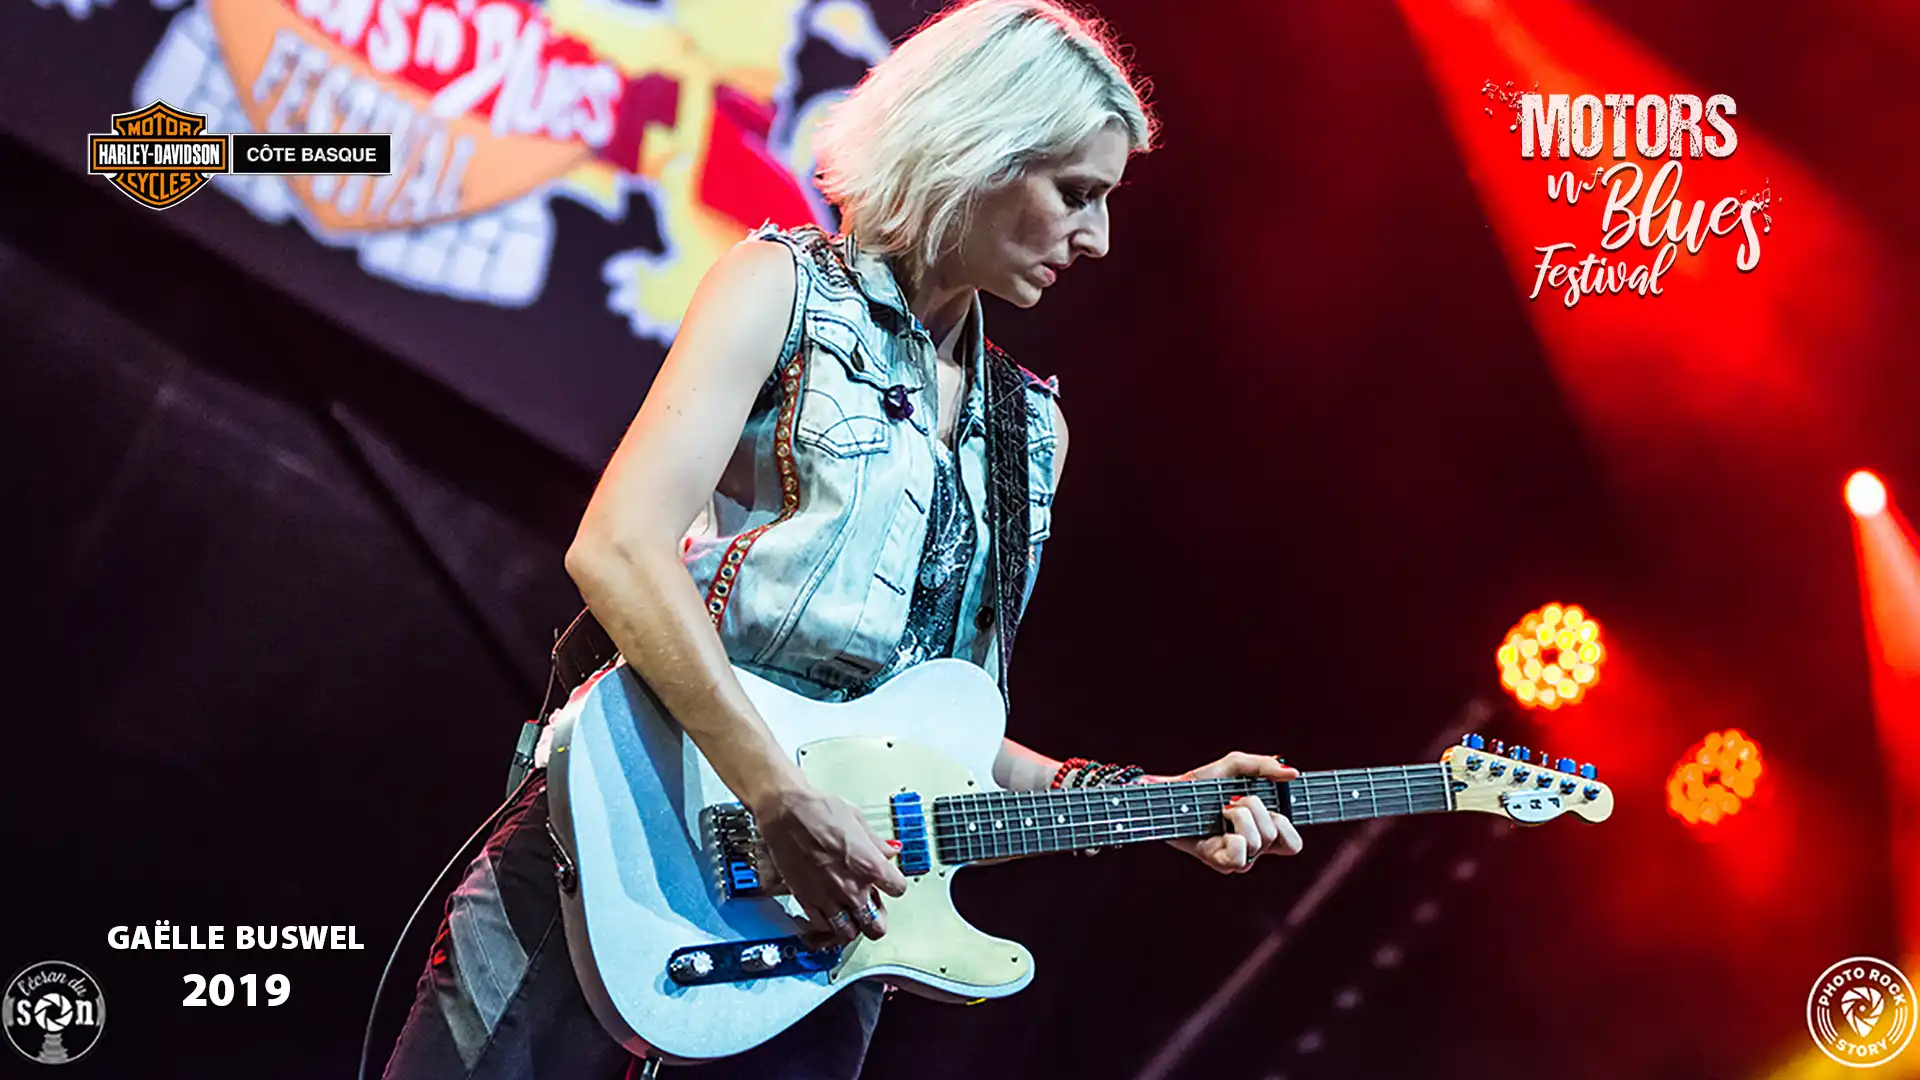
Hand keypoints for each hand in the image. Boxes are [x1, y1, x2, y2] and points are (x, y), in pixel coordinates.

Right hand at [749, 782, 908, 943]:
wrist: (786, 813)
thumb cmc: (819, 811)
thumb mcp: (858, 820)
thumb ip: (876, 843)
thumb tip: (889, 850)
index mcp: (870, 866)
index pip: (898, 890)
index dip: (894, 884)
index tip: (889, 881)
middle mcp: (852, 888)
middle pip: (876, 926)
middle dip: (877, 918)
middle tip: (873, 907)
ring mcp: (829, 898)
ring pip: (849, 933)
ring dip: (853, 925)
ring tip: (851, 914)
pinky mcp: (807, 901)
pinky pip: (823, 926)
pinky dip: (828, 923)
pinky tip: (829, 911)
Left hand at [1159, 751, 1303, 872]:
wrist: (1170, 793)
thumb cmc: (1203, 784)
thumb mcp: (1234, 766)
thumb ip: (1263, 767)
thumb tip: (1293, 774)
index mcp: (1261, 831)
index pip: (1293, 845)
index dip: (1290, 826)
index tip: (1281, 807)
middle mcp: (1252, 848)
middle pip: (1276, 835)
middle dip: (1257, 808)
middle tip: (1235, 800)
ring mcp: (1236, 857)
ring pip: (1260, 841)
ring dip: (1241, 816)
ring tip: (1222, 809)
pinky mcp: (1218, 861)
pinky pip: (1240, 853)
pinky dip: (1232, 835)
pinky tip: (1217, 826)